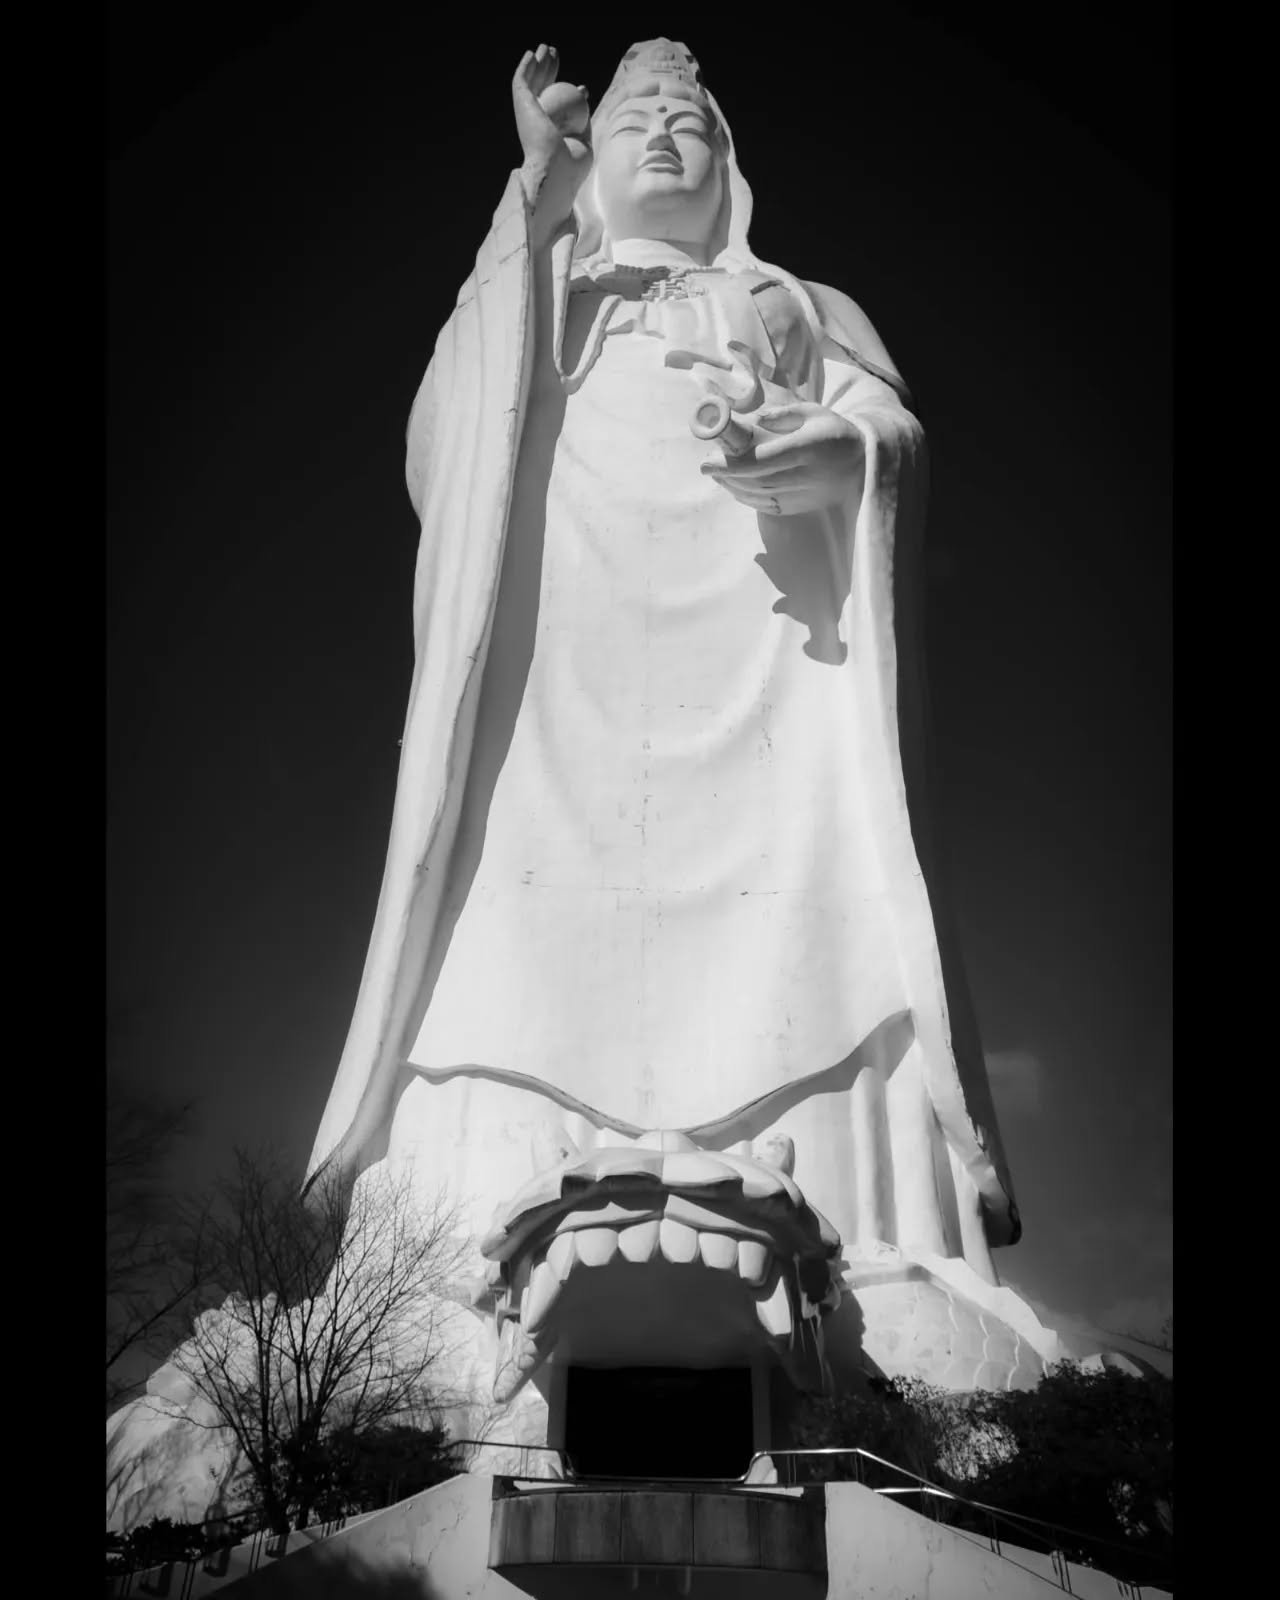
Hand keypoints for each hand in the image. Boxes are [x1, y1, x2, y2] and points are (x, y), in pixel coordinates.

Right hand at [512, 45, 591, 238]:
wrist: (556, 172)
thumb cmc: (572, 166)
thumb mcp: (584, 141)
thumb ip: (584, 121)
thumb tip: (585, 93)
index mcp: (550, 134)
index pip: (559, 111)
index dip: (569, 95)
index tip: (584, 89)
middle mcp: (536, 123)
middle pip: (544, 91)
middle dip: (550, 72)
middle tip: (558, 57)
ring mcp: (527, 114)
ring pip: (532, 82)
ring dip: (539, 64)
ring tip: (547, 48)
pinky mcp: (521, 106)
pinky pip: (522, 82)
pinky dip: (525, 67)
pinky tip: (532, 54)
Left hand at [700, 401, 864, 515]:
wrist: (861, 465)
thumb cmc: (833, 432)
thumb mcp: (813, 412)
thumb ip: (783, 414)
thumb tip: (754, 421)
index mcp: (808, 448)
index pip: (763, 460)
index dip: (732, 463)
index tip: (708, 460)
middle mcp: (806, 475)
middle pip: (756, 480)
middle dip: (727, 475)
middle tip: (707, 464)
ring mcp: (803, 495)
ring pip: (759, 496)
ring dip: (733, 487)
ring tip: (718, 474)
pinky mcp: (801, 507)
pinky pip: (767, 507)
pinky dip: (747, 498)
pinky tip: (735, 487)